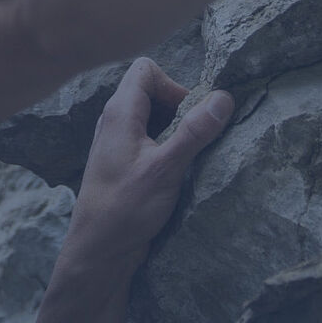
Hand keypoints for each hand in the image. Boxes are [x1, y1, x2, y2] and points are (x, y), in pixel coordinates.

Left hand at [65, 58, 233, 266]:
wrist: (97, 252)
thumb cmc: (125, 209)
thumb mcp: (166, 169)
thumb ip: (194, 132)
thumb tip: (224, 97)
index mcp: (119, 112)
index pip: (147, 69)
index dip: (174, 85)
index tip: (190, 116)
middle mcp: (114, 121)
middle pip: (151, 90)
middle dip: (179, 107)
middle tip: (194, 137)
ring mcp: (117, 142)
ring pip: (151, 116)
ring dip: (174, 129)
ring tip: (187, 156)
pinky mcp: (122, 163)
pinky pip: (147, 139)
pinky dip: (165, 146)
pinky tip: (176, 172)